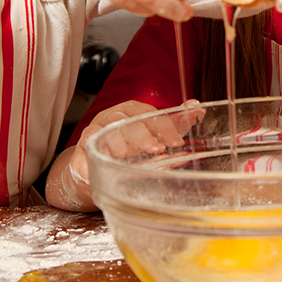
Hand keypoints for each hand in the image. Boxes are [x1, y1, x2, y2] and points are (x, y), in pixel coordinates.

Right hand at [46, 99, 204, 210]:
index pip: (150, 113)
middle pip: (130, 120)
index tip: (178, 141)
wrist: (91, 172)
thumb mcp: (151, 138)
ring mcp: (98, 131)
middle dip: (146, 134)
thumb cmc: (124, 151)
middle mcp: (114, 118)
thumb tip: (198, 110)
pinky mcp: (83, 147)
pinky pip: (90, 145)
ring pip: (110, 130)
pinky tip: (109, 160)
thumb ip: (172, 125)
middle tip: (160, 149)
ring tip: (140, 155)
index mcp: (132, 112)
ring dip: (126, 143)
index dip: (165, 126)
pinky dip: (99, 151)